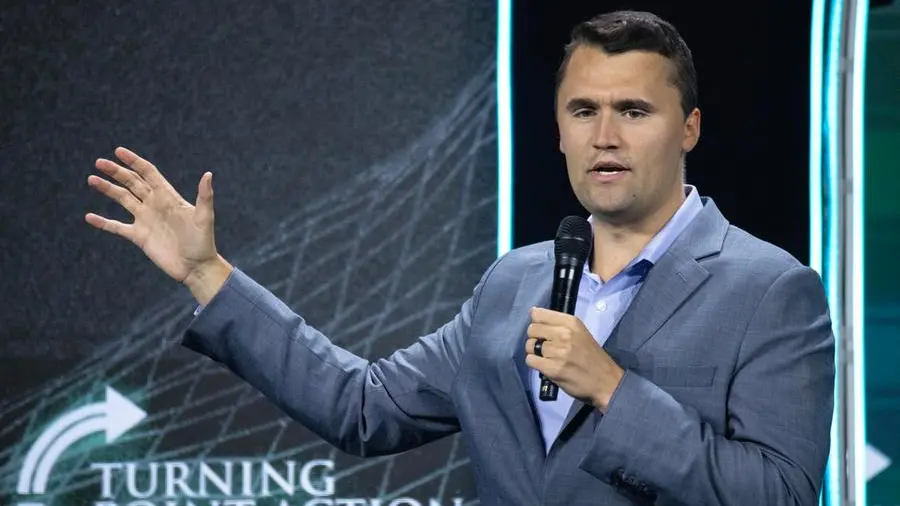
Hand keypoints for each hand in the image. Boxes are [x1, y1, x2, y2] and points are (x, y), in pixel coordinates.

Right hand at [86, 147, 231, 302]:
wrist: (196, 267)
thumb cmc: (203, 242)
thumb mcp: (205, 217)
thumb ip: (204, 196)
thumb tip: (208, 174)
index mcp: (169, 196)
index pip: (148, 173)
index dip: (134, 162)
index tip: (118, 151)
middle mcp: (155, 204)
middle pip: (132, 182)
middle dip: (116, 172)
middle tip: (99, 162)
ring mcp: (145, 220)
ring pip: (123, 199)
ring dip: (108, 189)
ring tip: (92, 179)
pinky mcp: (139, 236)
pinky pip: (117, 227)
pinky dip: (103, 222)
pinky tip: (89, 217)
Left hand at [525, 307, 624, 411]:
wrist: (606, 382)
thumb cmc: (591, 357)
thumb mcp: (580, 333)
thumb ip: (558, 323)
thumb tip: (533, 312)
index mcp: (571, 323)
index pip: (538, 314)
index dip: (536, 323)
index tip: (542, 331)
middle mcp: (564, 334)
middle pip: (532, 329)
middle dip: (535, 338)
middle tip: (546, 347)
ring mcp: (558, 352)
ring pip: (529, 346)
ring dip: (535, 352)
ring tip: (547, 358)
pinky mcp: (552, 368)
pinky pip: (530, 360)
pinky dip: (535, 364)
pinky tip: (546, 366)